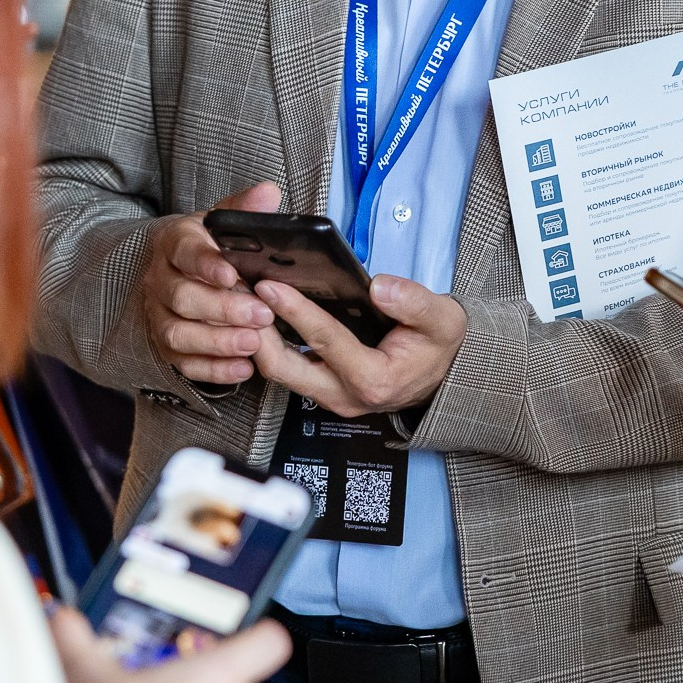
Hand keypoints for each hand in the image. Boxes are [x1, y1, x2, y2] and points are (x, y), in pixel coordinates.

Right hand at [137, 182, 282, 384]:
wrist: (178, 267)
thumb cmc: (210, 244)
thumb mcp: (223, 221)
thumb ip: (245, 208)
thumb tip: (268, 193)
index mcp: (175, 243)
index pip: (184, 251)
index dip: (206, 264)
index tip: (232, 275)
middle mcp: (160, 279)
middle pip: (181, 297)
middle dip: (222, 308)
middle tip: (261, 314)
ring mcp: (159, 314)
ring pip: (177, 333)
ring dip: (216, 341)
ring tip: (254, 342)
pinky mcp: (166, 344)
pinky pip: (182, 362)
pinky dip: (212, 369)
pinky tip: (242, 368)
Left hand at [250, 274, 466, 417]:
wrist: (442, 373)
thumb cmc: (438, 347)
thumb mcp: (441, 320)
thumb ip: (414, 303)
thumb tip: (380, 287)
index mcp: (373, 378)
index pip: (324, 340)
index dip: (294, 310)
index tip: (270, 285)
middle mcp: (346, 395)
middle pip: (284, 368)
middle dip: (258, 331)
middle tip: (240, 295)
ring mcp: (331, 396)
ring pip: (279, 372)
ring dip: (259, 338)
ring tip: (244, 301)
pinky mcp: (323, 391)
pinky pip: (287, 370)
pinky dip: (270, 343)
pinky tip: (262, 315)